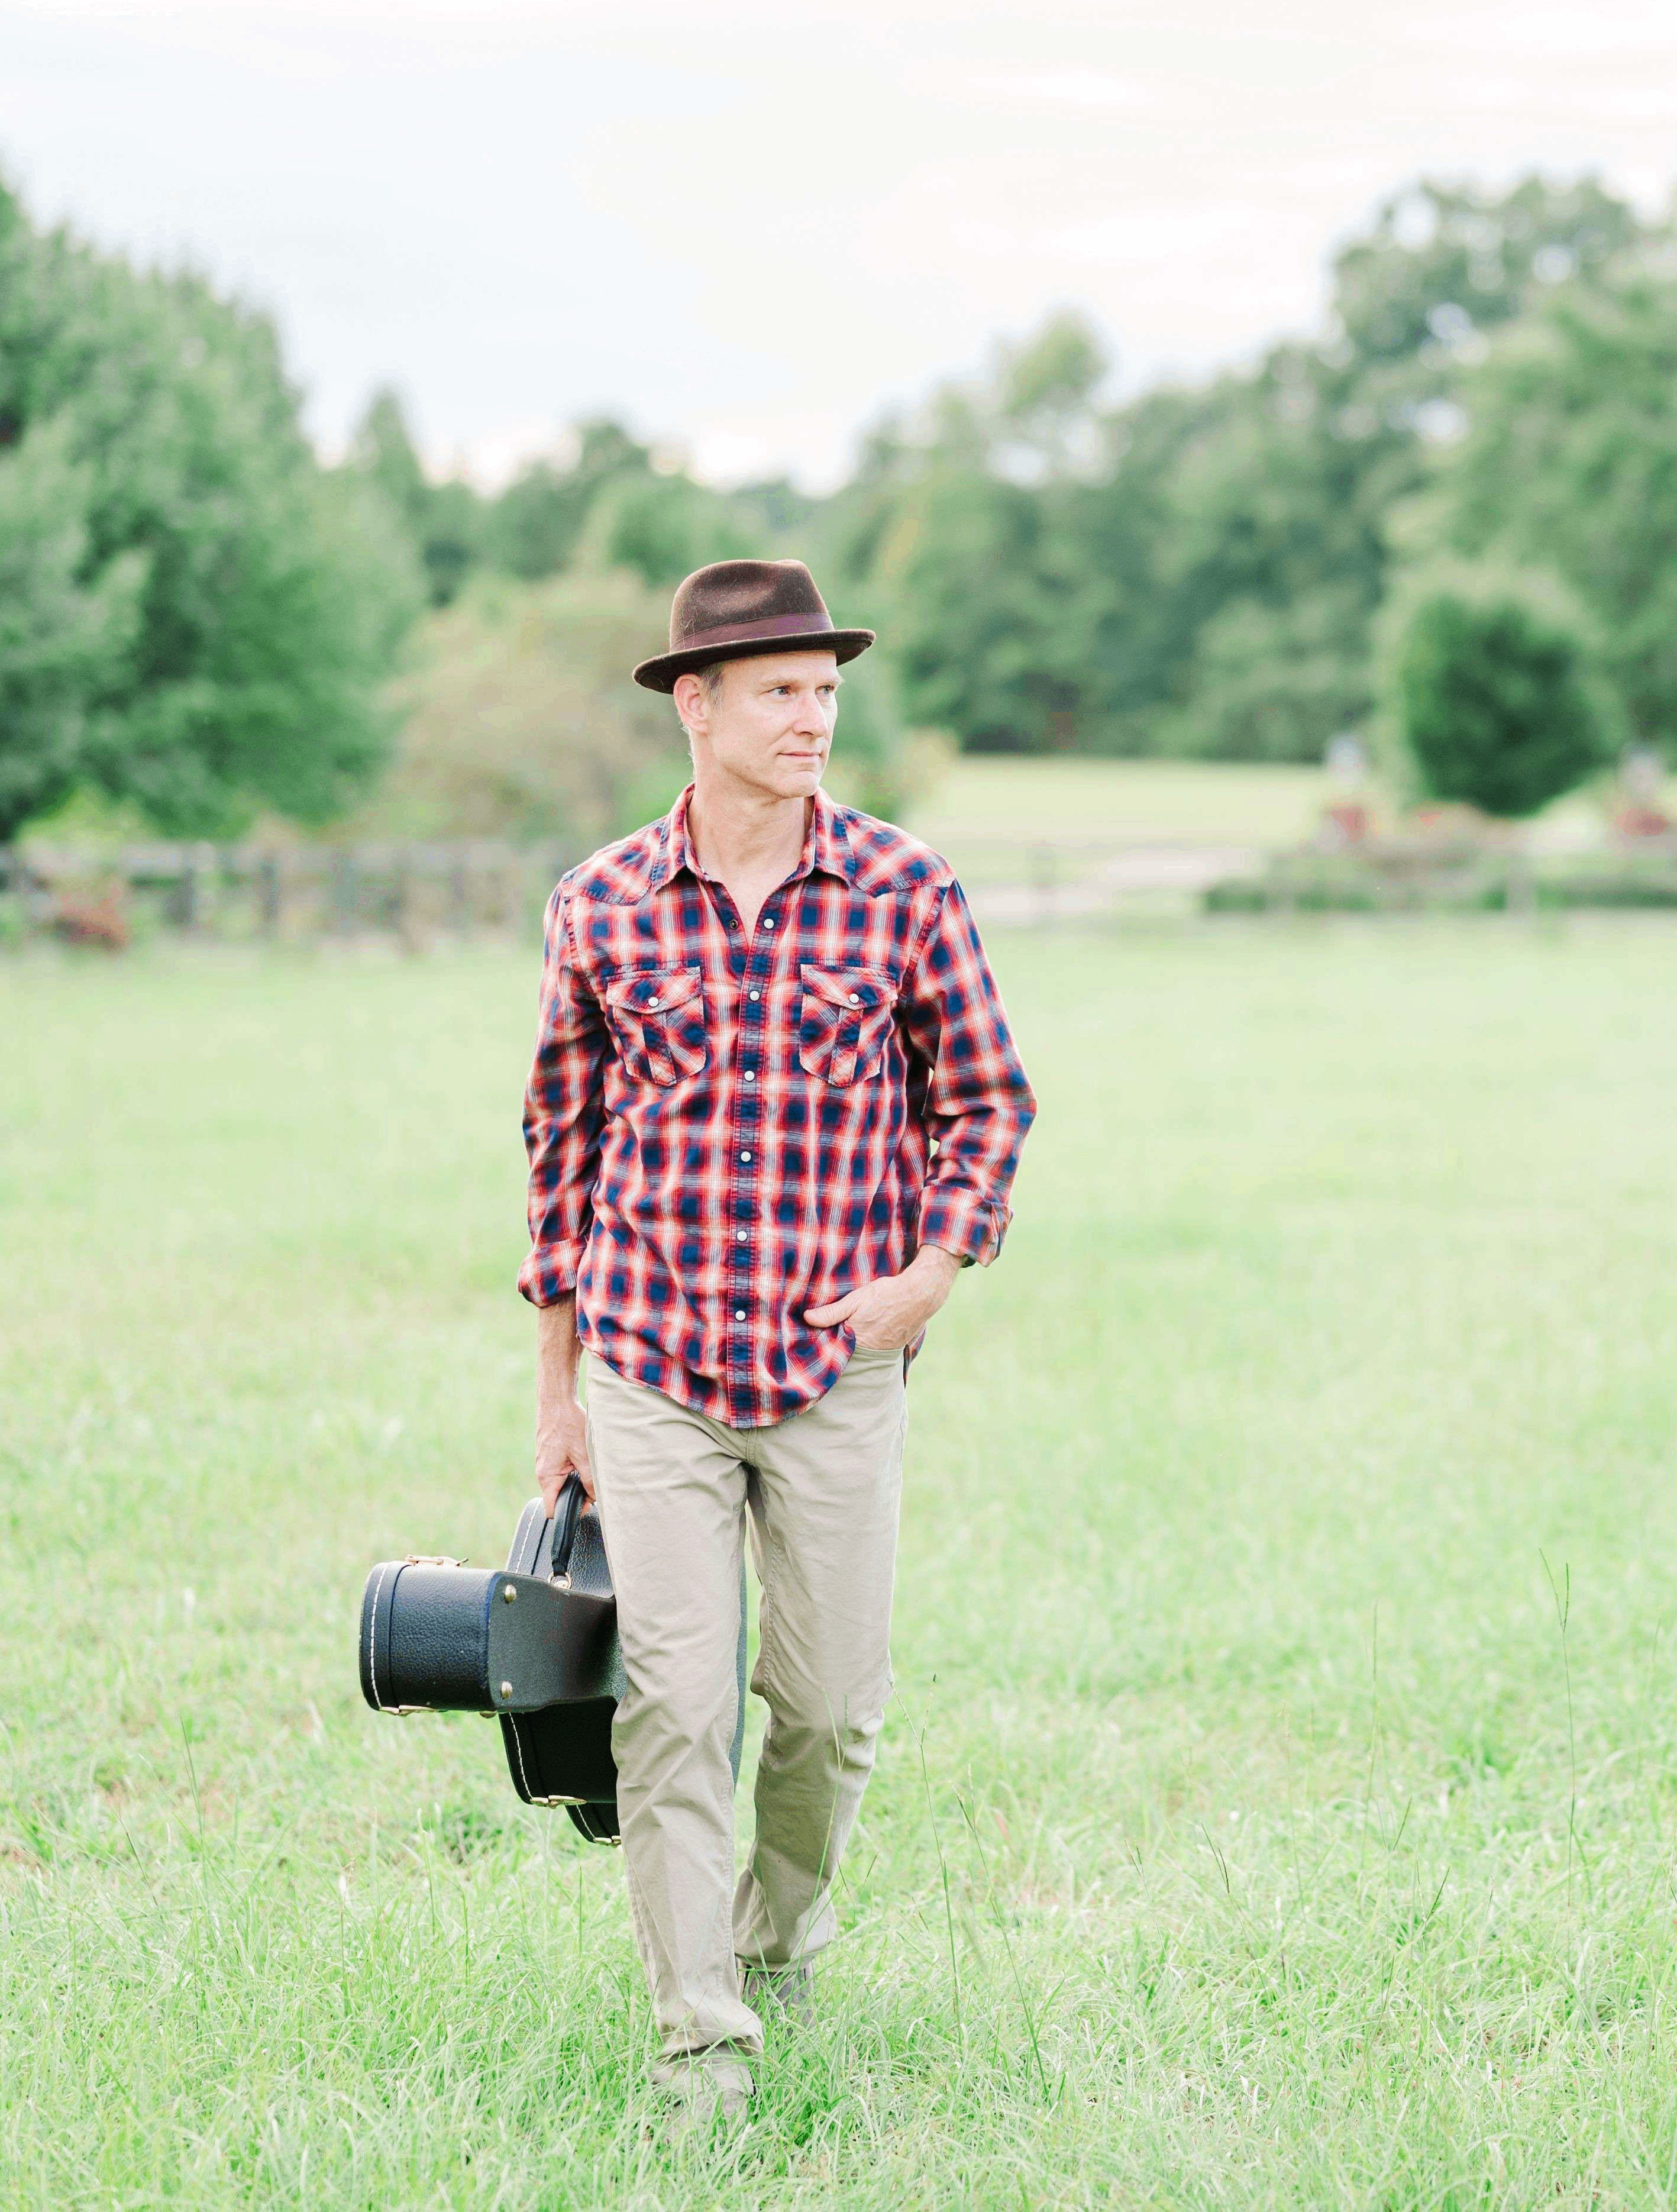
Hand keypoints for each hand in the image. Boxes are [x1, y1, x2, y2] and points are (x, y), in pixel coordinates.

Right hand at [534, 1296, 592, 1509]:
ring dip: (579, 1481)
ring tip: (592, 1470)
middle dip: (578, 1496)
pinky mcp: (552, 1455)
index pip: (552, 1509)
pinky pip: (564, 1470)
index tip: (585, 1510)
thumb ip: (590, 1480)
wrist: (556, 1399)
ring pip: (564, 1483)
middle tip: (596, 1488)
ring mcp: (547, 1463)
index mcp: (547, 1477)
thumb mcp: (584, 1454)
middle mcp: (543, 1473)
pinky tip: (587, 1459)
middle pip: (560, 1497)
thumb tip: (597, 1500)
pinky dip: (576, 1469)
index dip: (568, 1514)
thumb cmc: (567, 1424)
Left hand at [804, 1245, 960, 1350]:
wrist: (920, 1295)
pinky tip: (859, 1334)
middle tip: (818, 1340)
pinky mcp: (890, 1349)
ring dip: (848, 1347)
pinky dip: (863, 1345)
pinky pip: (871, 1351)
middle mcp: (868, 1351)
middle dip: (834, 1348)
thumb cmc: (886, 1295)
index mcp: (856, 1340)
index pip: (832, 1350)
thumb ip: (831, 1312)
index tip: (807, 1343)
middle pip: (844, 1354)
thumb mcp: (855, 1299)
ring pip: (857, 1353)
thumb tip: (807, 1318)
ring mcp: (881, 1352)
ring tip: (838, 1336)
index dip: (821, 1346)